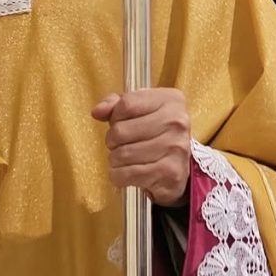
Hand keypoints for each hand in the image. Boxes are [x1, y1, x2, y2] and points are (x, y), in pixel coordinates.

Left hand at [90, 88, 192, 207]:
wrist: (178, 166)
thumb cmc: (155, 134)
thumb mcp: (139, 111)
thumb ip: (115, 105)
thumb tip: (97, 111)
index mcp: (170, 100)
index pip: (126, 104)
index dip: (115, 116)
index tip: (119, 123)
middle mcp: (177, 121)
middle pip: (121, 131)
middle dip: (112, 141)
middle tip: (120, 145)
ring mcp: (175, 147)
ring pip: (122, 154)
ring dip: (115, 160)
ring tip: (125, 159)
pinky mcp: (170, 172)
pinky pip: (127, 174)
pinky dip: (119, 176)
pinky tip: (127, 172)